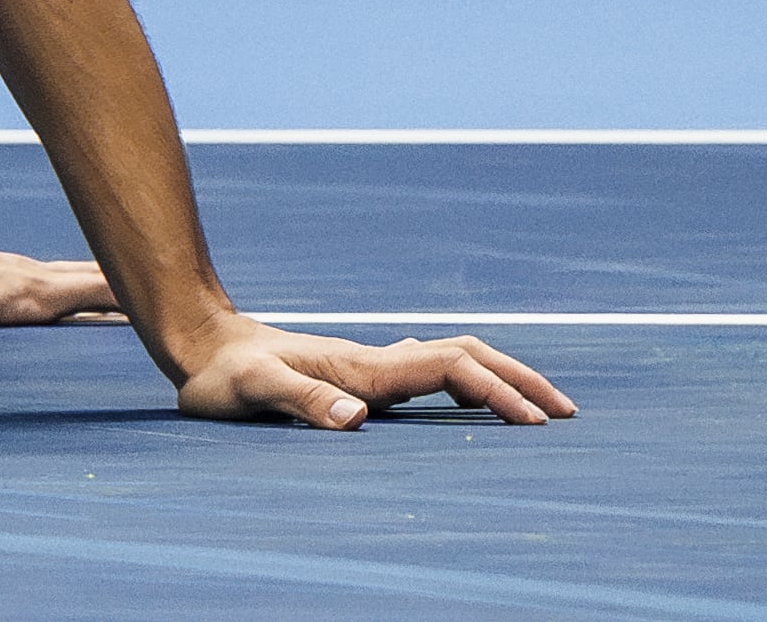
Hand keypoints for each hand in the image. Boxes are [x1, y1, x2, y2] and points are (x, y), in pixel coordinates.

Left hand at [172, 318, 575, 427]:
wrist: (200, 343)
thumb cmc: (221, 375)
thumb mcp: (250, 392)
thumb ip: (298, 402)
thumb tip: (356, 418)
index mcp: (362, 369)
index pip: (447, 371)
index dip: (495, 393)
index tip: (535, 423)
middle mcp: (374, 363)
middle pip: (465, 356)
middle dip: (519, 379)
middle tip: (567, 412)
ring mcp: (370, 367)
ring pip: (451, 360)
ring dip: (499, 378)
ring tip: (539, 409)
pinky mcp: (359, 376)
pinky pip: (430, 374)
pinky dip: (467, 383)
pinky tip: (472, 403)